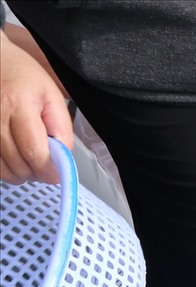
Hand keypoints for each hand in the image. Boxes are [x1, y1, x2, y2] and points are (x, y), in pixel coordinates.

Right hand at [0, 34, 72, 184]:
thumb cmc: (22, 76)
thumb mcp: (52, 96)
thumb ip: (61, 128)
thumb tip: (62, 158)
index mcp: (17, 104)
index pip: (34, 151)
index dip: (48, 170)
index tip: (57, 175)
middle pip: (18, 164)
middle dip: (37, 173)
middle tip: (46, 165)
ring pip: (3, 170)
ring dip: (21, 173)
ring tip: (30, 160)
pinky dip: (6, 168)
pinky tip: (14, 157)